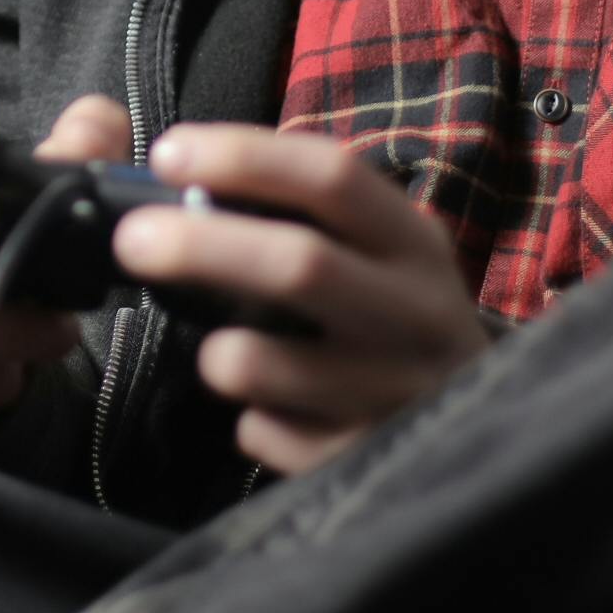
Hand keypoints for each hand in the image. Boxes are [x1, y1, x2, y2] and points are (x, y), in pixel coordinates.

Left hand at [111, 125, 487, 477]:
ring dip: (219, 352)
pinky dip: (251, 419)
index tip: (168, 153)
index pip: (333, 178)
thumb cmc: (392, 316)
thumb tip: (178, 174)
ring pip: (265, 364)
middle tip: (129, 238)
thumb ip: (297, 211)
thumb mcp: (377, 251)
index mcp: (413, 242)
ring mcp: (397, 392)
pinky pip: (266, 433)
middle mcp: (417, 312)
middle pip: (300, 265)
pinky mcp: (364, 459)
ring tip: (215, 349)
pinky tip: (272, 410)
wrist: (483, 425)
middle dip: (200, 245)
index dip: (245, 158)